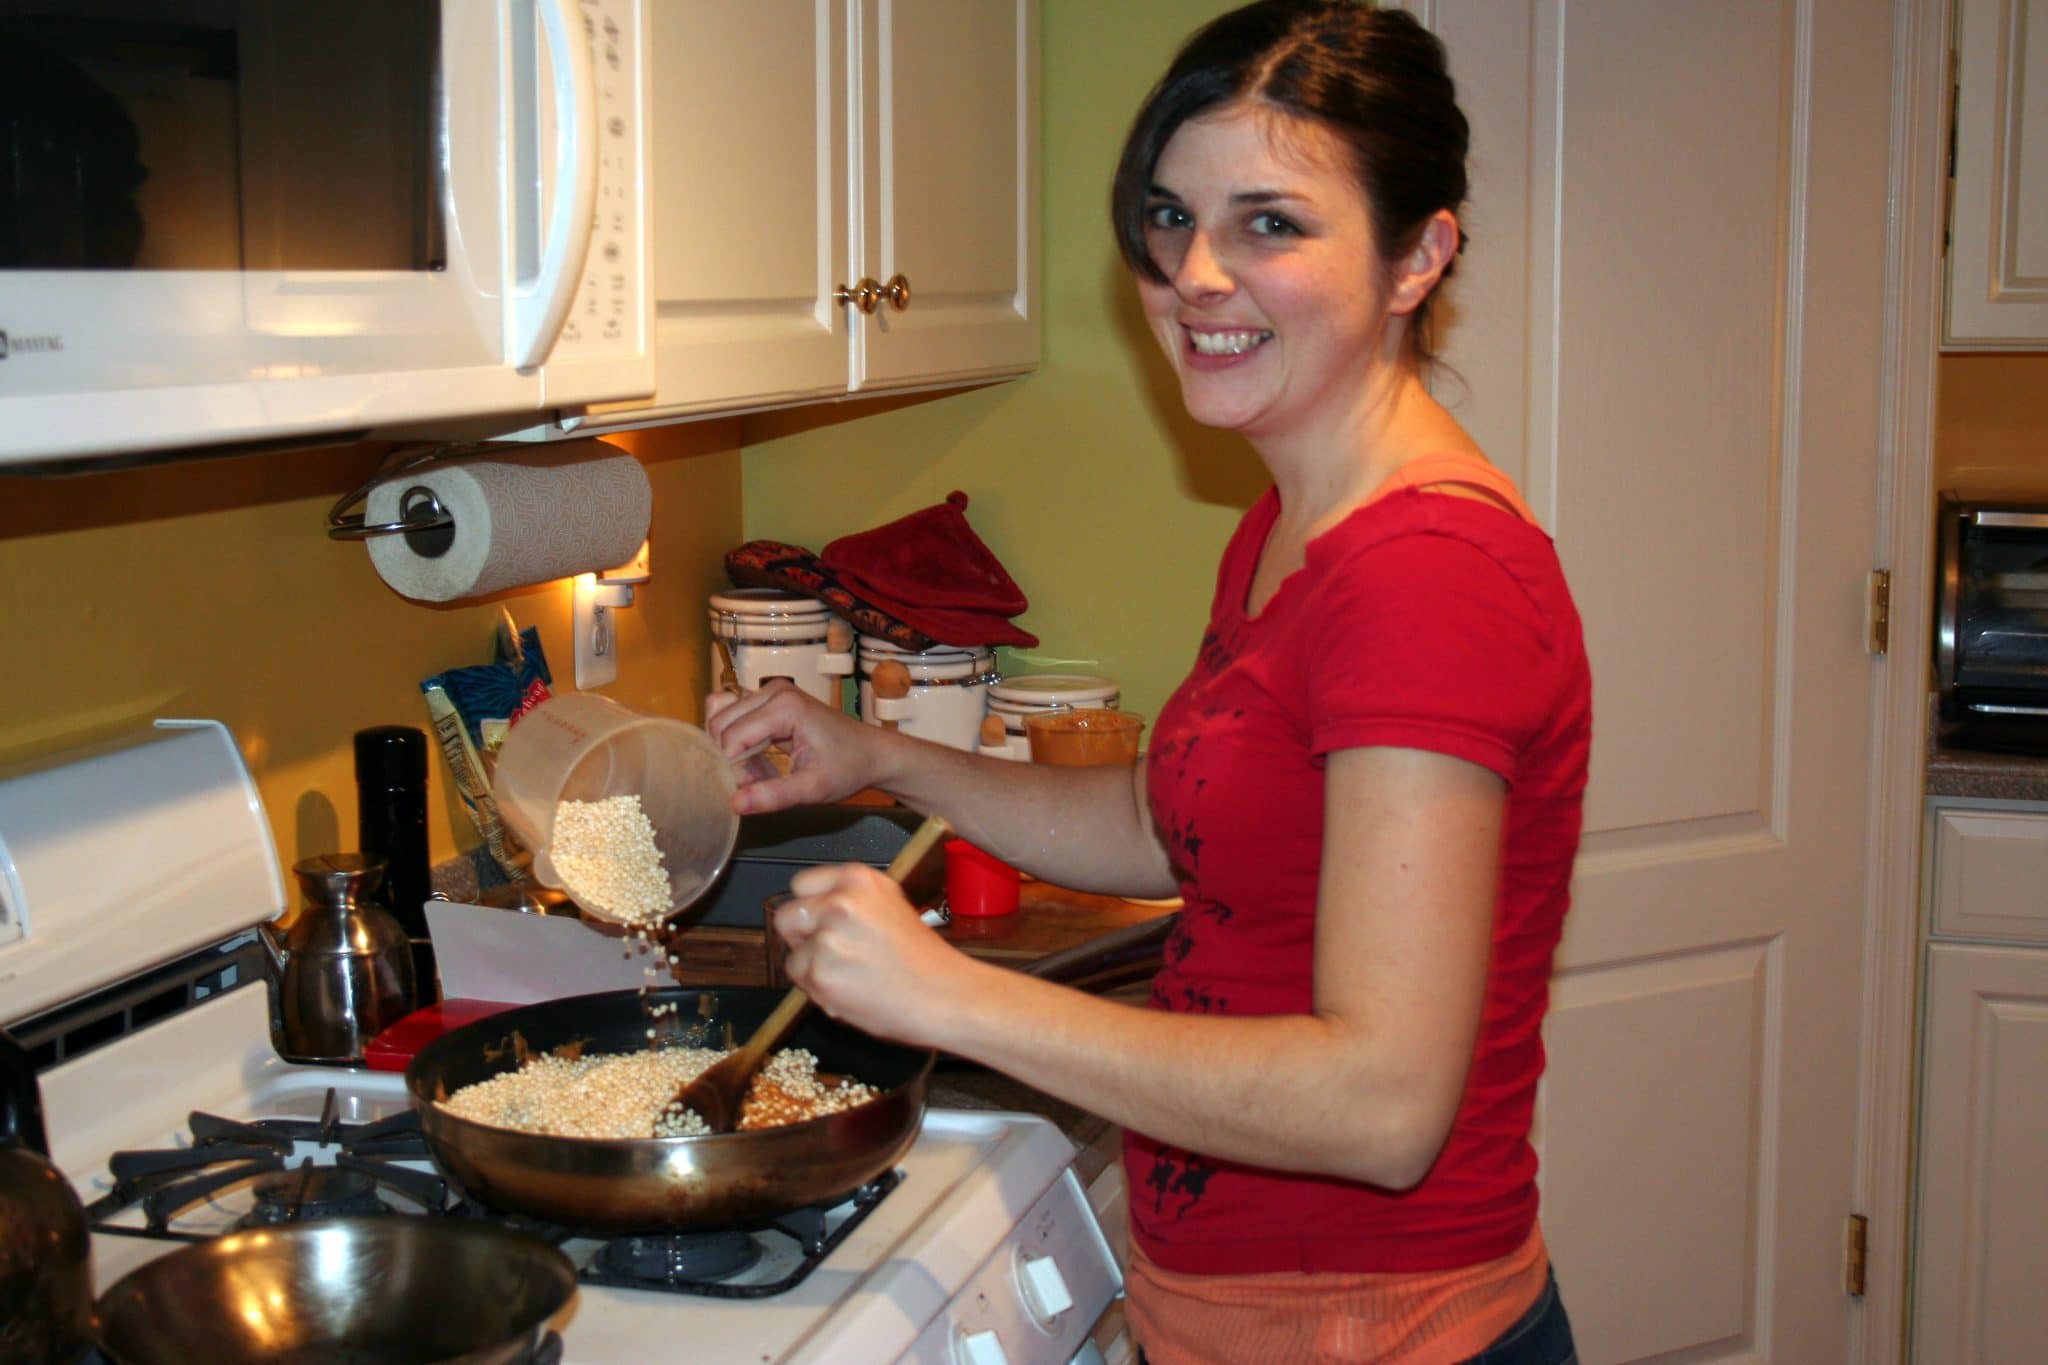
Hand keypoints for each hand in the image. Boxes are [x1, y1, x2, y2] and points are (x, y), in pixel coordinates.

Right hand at [704, 682, 883, 813]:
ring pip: (721, 721)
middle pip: (721, 726)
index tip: (759, 787)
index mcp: (784, 706)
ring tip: (764, 770)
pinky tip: (759, 757)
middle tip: (761, 780)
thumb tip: (735, 803)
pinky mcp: (767, 699)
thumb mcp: (813, 789)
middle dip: (733, 759)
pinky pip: (732, 717)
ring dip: (734, 752)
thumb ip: (774, 796)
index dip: (737, 770)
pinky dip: (737, 741)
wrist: (870, 753)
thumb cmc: (848, 768)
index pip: (732, 738)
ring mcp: (769, 691)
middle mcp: (773, 690)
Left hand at [774, 862, 975, 1046]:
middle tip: (832, 952)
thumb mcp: (890, 906)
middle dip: (801, 937)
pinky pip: (801, 981)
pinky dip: (819, 990)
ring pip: (792, 954)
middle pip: (787, 916)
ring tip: (849, 975)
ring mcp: (828, 937)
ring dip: (812, 968)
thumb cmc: (924, 958)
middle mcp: (840, 901)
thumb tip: (813, 909)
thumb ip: (851, 901)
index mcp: (859, 879)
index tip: (822, 921)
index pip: (801, 884)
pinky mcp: (820, 972)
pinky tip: (851, 991)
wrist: (945, 996)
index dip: (811, 907)